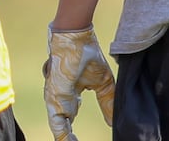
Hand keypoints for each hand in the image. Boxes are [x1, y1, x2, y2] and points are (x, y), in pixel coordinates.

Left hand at [43, 26, 115, 140]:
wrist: (75, 37)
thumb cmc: (87, 56)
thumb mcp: (103, 84)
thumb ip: (107, 103)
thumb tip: (114, 122)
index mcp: (69, 96)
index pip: (70, 119)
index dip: (73, 133)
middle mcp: (60, 99)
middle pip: (63, 126)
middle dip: (70, 139)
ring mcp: (55, 99)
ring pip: (59, 128)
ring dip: (66, 140)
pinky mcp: (54, 97)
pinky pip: (57, 123)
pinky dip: (63, 136)